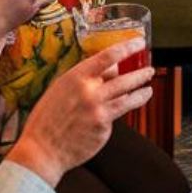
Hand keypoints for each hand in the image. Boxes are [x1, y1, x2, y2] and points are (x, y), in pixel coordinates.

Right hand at [6, 37, 153, 184]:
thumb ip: (84, 79)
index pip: (108, 57)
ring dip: (142, 92)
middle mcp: (90, 92)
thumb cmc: (47, 119)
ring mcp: (99, 111)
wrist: (42, 150)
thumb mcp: (60, 90)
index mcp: (76, 78)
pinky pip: (116, 116)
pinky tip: (121, 110)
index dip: (127, 47)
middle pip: (125, 79)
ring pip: (129, 98)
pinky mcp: (104, 128)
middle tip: (149, 70)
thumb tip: (111, 69)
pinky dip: (120, 111)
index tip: (139, 42)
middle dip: (141, 73)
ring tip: (148, 90)